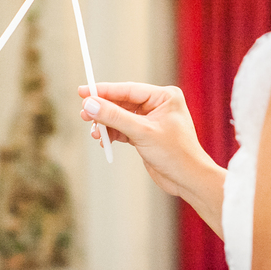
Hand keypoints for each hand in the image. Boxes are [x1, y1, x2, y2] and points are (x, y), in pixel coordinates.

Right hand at [78, 83, 224, 225]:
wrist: (188, 180)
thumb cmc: (175, 154)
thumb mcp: (142, 133)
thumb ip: (115, 117)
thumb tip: (90, 104)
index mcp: (164, 97)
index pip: (128, 89)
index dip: (104, 90)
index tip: (82, 91)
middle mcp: (158, 105)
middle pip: (122, 102)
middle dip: (103, 110)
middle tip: (84, 114)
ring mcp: (151, 120)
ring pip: (120, 117)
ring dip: (106, 125)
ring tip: (94, 134)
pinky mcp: (145, 135)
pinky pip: (123, 129)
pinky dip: (112, 134)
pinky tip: (104, 141)